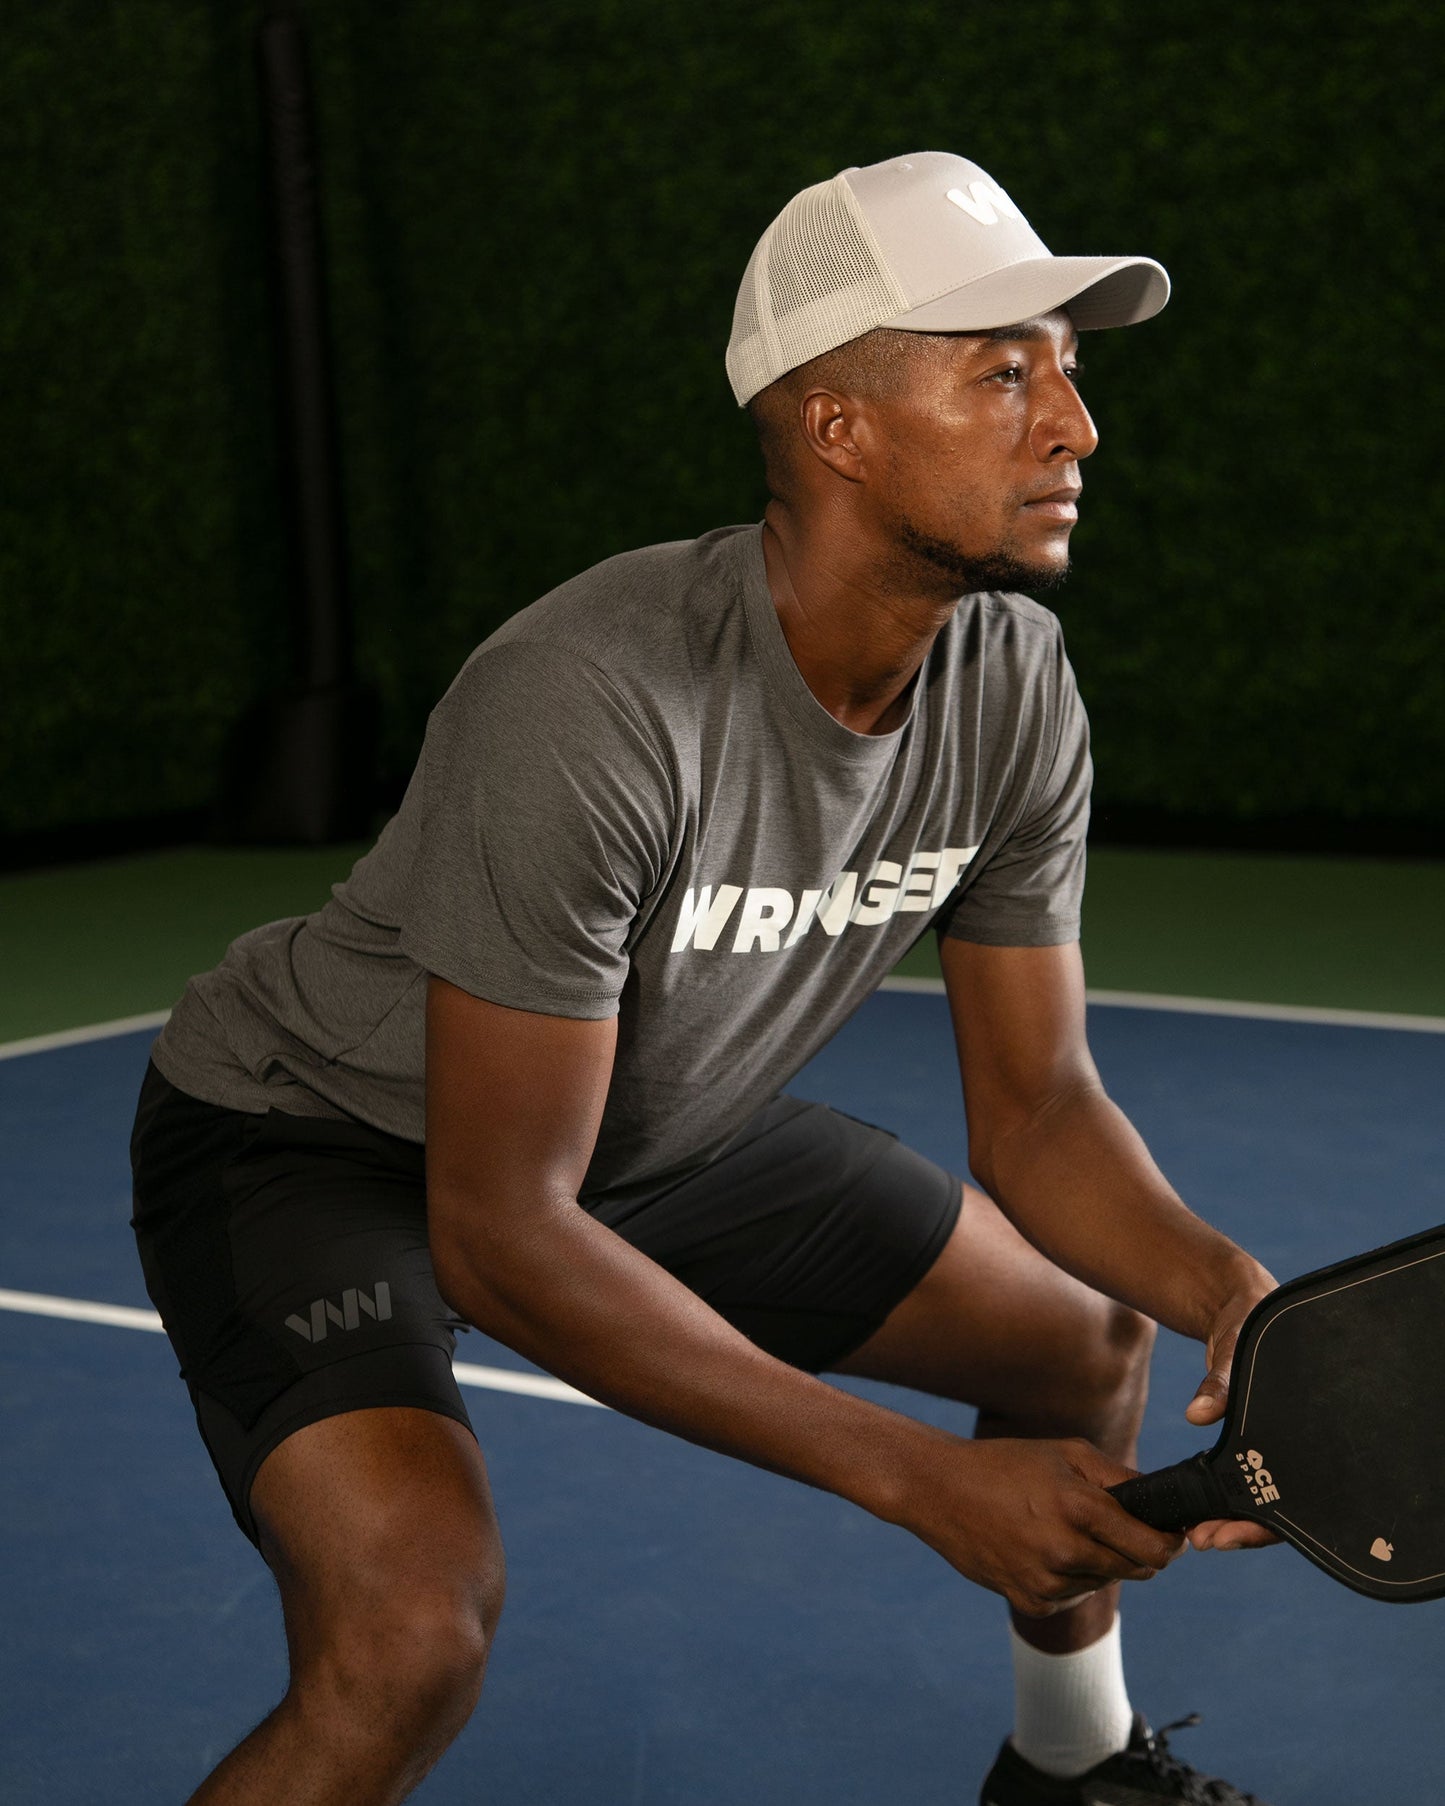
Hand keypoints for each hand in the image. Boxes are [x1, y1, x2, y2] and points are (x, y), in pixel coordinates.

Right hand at [903, 1432, 1184, 1615]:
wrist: (939, 1490)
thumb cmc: (1006, 1463)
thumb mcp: (1065, 1452)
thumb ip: (1118, 1477)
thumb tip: (1160, 1499)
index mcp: (1079, 1508)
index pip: (1153, 1547)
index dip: (1171, 1544)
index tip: (1173, 1536)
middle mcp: (1066, 1551)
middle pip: (1136, 1570)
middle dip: (1137, 1551)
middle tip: (1119, 1528)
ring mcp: (1046, 1582)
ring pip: (1102, 1582)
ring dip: (1098, 1562)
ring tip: (1063, 1530)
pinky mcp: (1029, 1602)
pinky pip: (1071, 1597)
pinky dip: (1068, 1578)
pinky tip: (1041, 1549)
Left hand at [1184, 1268, 1281, 1551]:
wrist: (1243, 1302)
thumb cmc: (1251, 1325)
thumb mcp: (1237, 1348)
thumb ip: (1221, 1381)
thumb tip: (1197, 1414)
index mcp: (1300, 1432)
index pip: (1291, 1502)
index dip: (1259, 1528)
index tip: (1221, 1537)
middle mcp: (1290, 1444)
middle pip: (1274, 1508)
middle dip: (1239, 1530)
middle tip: (1201, 1540)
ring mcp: (1271, 1443)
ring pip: (1258, 1497)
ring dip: (1229, 1518)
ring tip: (1196, 1534)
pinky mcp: (1250, 1435)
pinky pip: (1241, 1474)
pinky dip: (1222, 1494)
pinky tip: (1197, 1506)